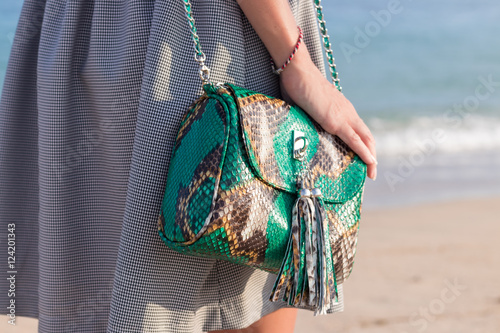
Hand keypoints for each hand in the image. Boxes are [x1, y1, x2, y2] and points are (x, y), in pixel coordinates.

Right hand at [279, 44, 376, 179]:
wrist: (297, 71)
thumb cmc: (297, 86)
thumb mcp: (306, 107)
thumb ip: (308, 117)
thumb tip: (298, 129)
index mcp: (341, 109)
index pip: (357, 130)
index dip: (363, 145)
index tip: (363, 159)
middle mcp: (347, 113)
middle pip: (367, 137)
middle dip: (371, 155)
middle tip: (371, 171)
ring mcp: (344, 116)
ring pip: (365, 140)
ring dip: (371, 157)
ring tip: (372, 172)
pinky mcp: (336, 121)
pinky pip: (354, 140)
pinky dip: (364, 152)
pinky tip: (370, 162)